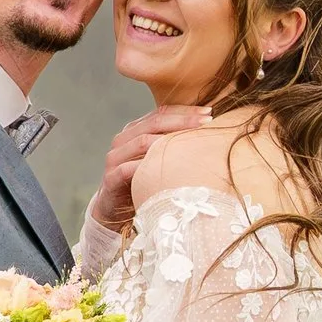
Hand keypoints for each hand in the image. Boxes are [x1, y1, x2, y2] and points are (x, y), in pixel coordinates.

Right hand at [86, 104, 210, 244]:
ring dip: (169, 140)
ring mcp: (115, 158)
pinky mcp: (110, 178)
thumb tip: (211, 132)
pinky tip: (168, 166)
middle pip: (154, 122)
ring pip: (142, 141)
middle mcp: (123, 140)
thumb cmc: (146, 183)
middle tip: (207, 120)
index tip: (209, 111)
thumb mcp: (161, 161)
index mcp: (135, 131)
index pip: (161, 112)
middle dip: (183, 120)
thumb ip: (175, 145)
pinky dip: (147, 166)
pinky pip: (128, 169)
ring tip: (192, 140)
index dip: (185, 110)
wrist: (116, 211)